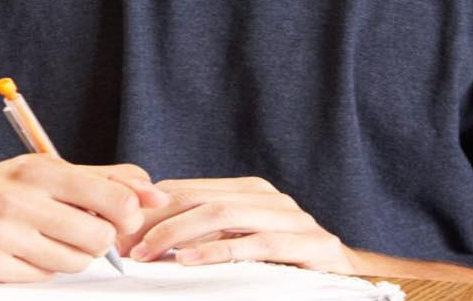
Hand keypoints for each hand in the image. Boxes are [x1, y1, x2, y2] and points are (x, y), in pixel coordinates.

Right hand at [0, 156, 166, 282]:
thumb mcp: (39, 173)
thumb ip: (99, 179)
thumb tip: (153, 192)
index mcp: (39, 168)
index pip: (116, 198)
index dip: (126, 218)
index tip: (112, 220)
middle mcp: (19, 195)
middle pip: (100, 238)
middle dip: (93, 244)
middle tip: (68, 235)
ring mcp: (1, 230)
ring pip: (73, 263)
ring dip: (63, 260)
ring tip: (36, 243)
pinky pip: (40, 279)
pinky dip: (34, 272)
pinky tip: (13, 255)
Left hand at [127, 176, 355, 271]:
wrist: (352, 282)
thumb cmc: (286, 267)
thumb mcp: (241, 244)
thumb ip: (205, 233)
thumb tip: (145, 234)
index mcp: (251, 192)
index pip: (190, 190)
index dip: (152, 207)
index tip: (120, 228)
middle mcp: (271, 200)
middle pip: (201, 198)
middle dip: (157, 220)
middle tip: (126, 244)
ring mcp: (294, 220)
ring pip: (224, 215)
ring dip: (178, 234)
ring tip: (148, 253)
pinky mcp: (313, 246)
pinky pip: (257, 245)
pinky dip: (218, 252)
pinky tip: (189, 260)